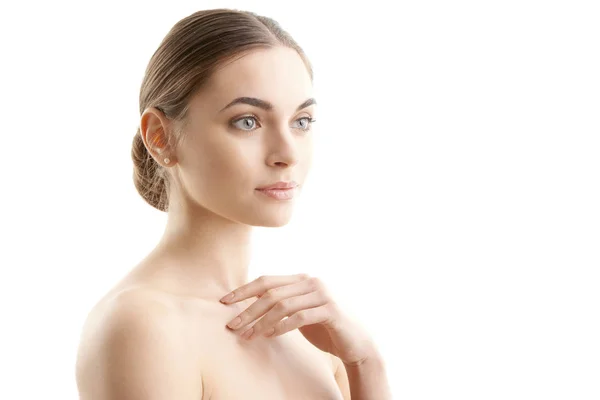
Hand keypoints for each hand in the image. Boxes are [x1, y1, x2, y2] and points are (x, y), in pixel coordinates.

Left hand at [220, 273, 376, 365]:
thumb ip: (282, 304)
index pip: (266, 280)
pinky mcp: (331, 310)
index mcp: (302, 279)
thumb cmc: (325, 328)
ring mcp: (323, 294)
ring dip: (261, 321)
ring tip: (247, 335)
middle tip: (231, 325)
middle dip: (248, 310)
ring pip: (283, 304)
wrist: (357, 343)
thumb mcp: (299, 312)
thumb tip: (250, 304)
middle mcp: (312, 282)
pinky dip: (282, 326)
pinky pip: (300, 316)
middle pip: (271, 292)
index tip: (225, 302)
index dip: (244, 290)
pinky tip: (270, 335)